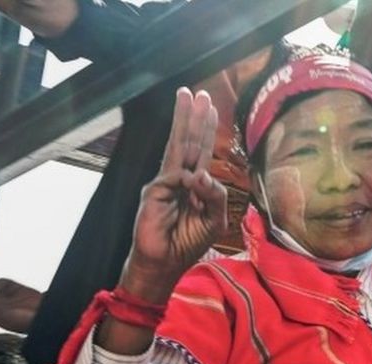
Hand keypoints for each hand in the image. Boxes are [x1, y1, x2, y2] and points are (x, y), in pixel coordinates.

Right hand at [121, 88, 226, 301]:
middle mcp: (180, 178)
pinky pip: (176, 177)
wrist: (164, 263)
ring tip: (186, 97)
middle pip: (189, 141)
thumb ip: (216, 196)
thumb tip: (202, 173)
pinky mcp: (155, 191)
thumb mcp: (214, 220)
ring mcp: (166, 182)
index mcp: (196, 184)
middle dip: (194, 117)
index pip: (202, 151)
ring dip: (183, 122)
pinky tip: (193, 182)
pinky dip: (187, 178)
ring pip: (177, 147)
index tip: (211, 107)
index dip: (206, 129)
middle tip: (199, 93)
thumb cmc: (188, 242)